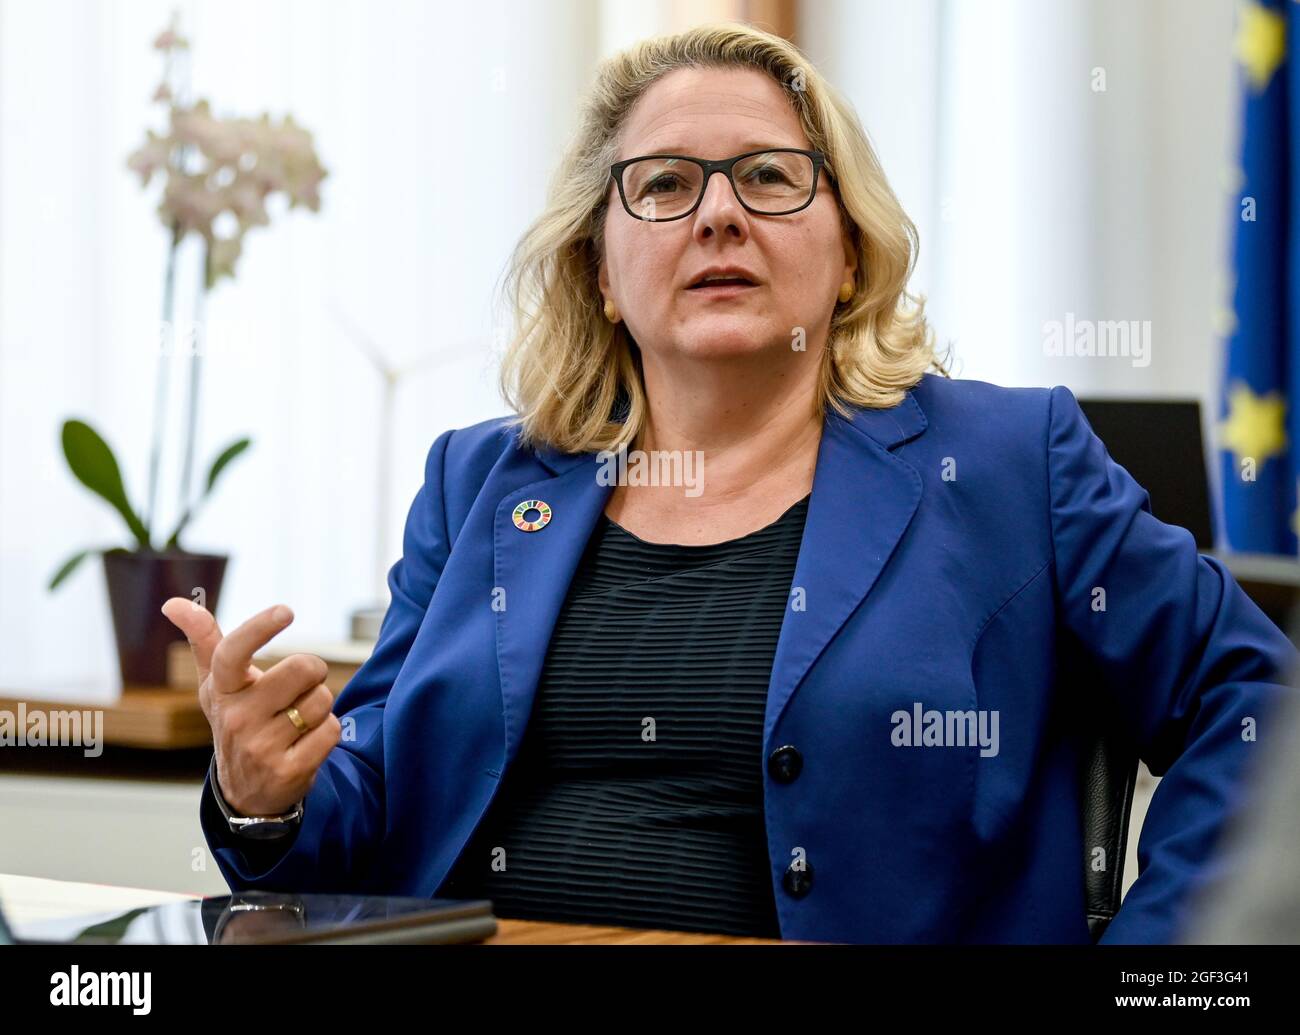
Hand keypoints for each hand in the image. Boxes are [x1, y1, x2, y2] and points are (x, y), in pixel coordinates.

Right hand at [161, 599, 340, 816]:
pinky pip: (330, 730)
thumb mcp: (218, 685)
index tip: (286, 611)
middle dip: (313, 672)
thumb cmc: (238, 720)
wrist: (246, 792)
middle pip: (303, 668)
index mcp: (221, 691)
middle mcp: (236, 719)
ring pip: (321, 699)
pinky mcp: (288, 771)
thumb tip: (173, 603)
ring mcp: (261, 747)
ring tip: (296, 722)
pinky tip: (304, 745)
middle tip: (298, 688)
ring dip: (319, 706)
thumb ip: (204, 641)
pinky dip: (326, 732)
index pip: (232, 653)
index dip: (259, 628)